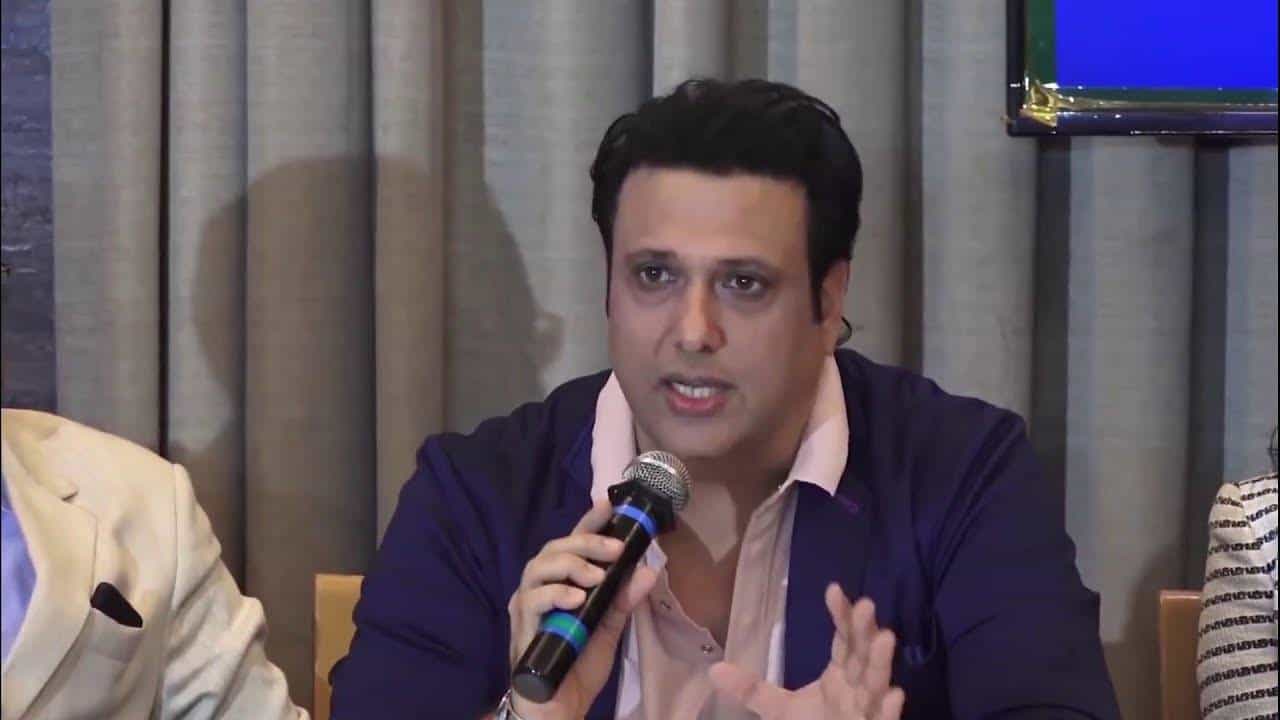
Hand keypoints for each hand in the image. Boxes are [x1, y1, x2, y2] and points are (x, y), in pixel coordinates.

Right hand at [506, 498, 658, 719]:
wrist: (558, 706)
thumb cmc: (578, 664)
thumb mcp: (608, 629)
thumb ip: (624, 599)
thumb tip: (649, 569)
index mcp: (562, 582)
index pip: (574, 542)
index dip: (590, 521)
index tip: (609, 503)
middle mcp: (541, 586)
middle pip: (556, 547)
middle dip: (587, 542)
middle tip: (616, 549)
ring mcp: (528, 604)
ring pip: (540, 566)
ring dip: (571, 565)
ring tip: (597, 576)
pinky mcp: (521, 625)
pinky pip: (533, 600)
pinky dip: (556, 594)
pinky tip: (577, 598)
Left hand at [709, 584, 904, 719]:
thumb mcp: (778, 709)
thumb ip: (751, 689)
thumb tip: (713, 669)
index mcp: (841, 675)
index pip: (843, 640)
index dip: (841, 616)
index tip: (833, 589)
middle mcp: (858, 688)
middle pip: (863, 655)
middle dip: (865, 631)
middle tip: (867, 604)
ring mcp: (869, 711)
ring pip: (878, 684)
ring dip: (882, 663)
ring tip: (886, 637)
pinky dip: (891, 711)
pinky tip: (895, 695)